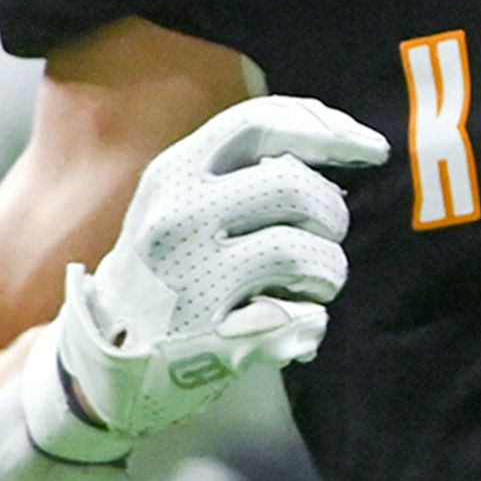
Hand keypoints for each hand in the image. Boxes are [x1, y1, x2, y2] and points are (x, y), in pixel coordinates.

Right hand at [31, 95, 385, 460]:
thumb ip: (246, 170)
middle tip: (324, 238)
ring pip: (304, 252)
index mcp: (174, 174)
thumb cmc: (169, 271)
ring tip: (310, 285)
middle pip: (295, 185)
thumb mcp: (185, 202)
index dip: (326, 129)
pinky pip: (301, 319)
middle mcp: (177, 217)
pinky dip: (312, 323)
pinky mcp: (209, 337)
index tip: (373, 148)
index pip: (258, 122)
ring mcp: (189, 277)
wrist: (107, 358)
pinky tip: (294, 324)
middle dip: (332, 213)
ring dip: (328, 271)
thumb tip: (337, 139)